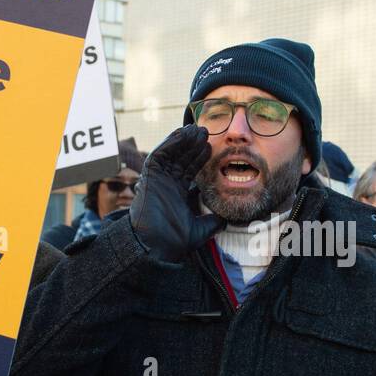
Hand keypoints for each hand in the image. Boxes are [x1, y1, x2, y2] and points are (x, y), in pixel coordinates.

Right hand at [129, 124, 224, 263]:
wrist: (157, 245)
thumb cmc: (174, 241)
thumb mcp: (200, 230)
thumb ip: (212, 223)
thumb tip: (225, 220)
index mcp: (176, 193)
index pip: (188, 170)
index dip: (199, 158)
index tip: (211, 148)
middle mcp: (166, 184)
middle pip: (181, 158)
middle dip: (193, 145)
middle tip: (206, 132)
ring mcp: (157, 179)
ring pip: (171, 153)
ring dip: (183, 140)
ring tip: (197, 130)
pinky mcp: (149, 176)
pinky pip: (159, 154)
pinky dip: (170, 143)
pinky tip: (182, 134)